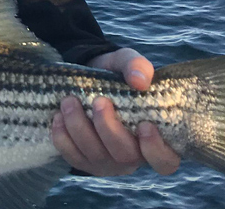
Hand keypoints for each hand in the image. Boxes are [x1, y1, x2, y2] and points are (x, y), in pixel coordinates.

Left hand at [50, 47, 180, 176]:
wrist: (88, 79)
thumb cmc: (117, 75)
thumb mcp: (127, 62)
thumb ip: (138, 66)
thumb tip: (140, 81)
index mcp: (156, 139)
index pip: (165, 161)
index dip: (156, 149)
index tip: (145, 125)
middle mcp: (134, 156)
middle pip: (125, 156)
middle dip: (109, 129)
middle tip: (99, 101)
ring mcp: (108, 162)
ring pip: (96, 155)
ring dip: (80, 128)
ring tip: (69, 101)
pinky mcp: (84, 161)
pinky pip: (73, 157)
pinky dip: (63, 138)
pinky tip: (58, 117)